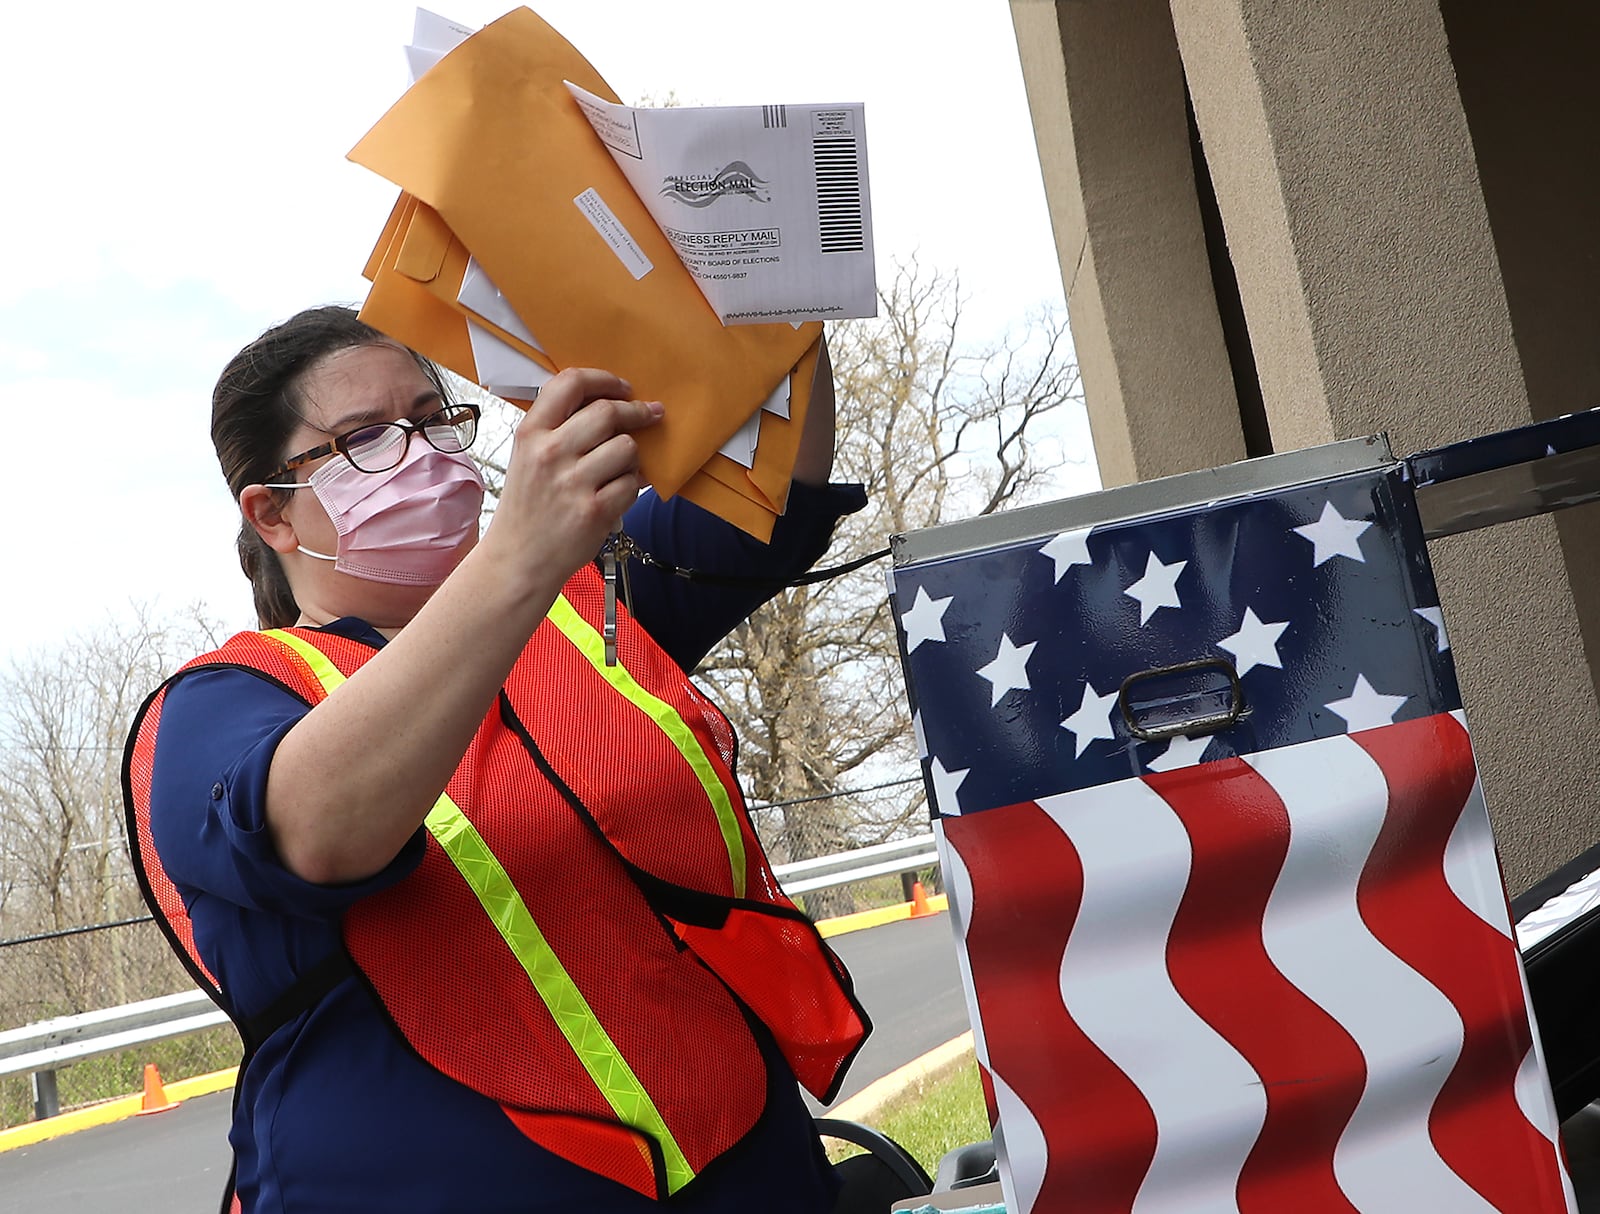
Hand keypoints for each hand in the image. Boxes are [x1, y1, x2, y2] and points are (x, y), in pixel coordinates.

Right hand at [483, 368, 663, 589]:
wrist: (518, 561)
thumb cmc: (528, 508)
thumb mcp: (527, 458)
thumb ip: (558, 429)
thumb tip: (610, 403)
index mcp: (531, 433)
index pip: (570, 383)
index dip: (604, 379)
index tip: (623, 387)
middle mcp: (549, 453)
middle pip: (607, 412)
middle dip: (636, 412)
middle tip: (649, 415)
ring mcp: (572, 483)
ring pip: (626, 448)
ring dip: (631, 457)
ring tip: (619, 469)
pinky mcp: (593, 511)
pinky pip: (632, 484)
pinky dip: (630, 488)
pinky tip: (615, 495)